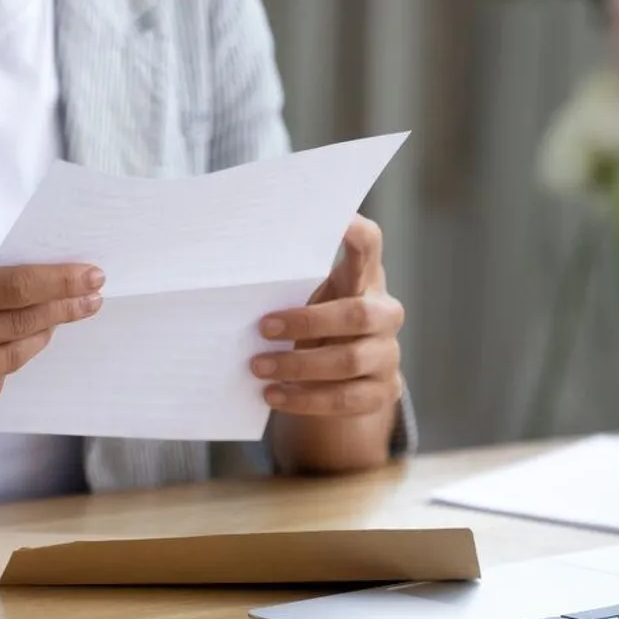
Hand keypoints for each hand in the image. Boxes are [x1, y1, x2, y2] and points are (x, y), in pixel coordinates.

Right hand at [0, 251, 103, 429]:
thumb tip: (29, 262)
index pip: (15, 287)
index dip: (60, 281)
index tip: (94, 275)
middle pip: (24, 323)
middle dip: (66, 309)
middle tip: (92, 297)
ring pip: (15, 357)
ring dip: (38, 336)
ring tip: (48, 321)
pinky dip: (1, 366)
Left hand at [252, 215, 404, 417]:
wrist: (345, 379)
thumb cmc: (317, 325)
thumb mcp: (309, 300)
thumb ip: (291, 287)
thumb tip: (230, 272)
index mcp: (365, 279)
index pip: (370, 246)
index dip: (355, 232)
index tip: (334, 219)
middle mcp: (385, 313)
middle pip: (357, 315)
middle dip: (307, 323)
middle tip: (262, 327)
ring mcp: (388, 354)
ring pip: (349, 361)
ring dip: (298, 366)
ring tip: (258, 367)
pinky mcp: (384, 391)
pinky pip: (345, 399)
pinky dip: (305, 399)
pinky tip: (275, 395)